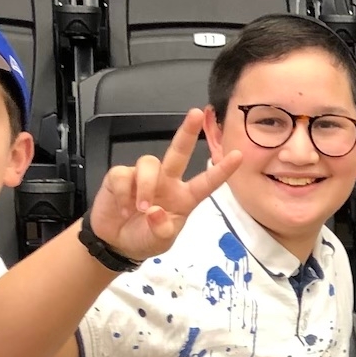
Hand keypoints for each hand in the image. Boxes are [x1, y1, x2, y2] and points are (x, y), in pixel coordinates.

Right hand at [85, 108, 244, 261]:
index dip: (221, 170)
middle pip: (179, 152)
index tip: (238, 156)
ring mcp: (144, 176)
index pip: (206, 182)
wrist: (116, 242)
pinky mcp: (121, 176)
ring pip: (149, 163)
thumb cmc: (144, 239)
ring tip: (140, 209)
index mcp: (184, 198)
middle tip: (196, 114)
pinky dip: (123, 194)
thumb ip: (161, 230)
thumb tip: (154, 211)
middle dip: (187, 132)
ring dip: (146, 186)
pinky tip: (122, 208)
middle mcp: (167, 182)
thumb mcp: (159, 242)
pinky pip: (123, 175)